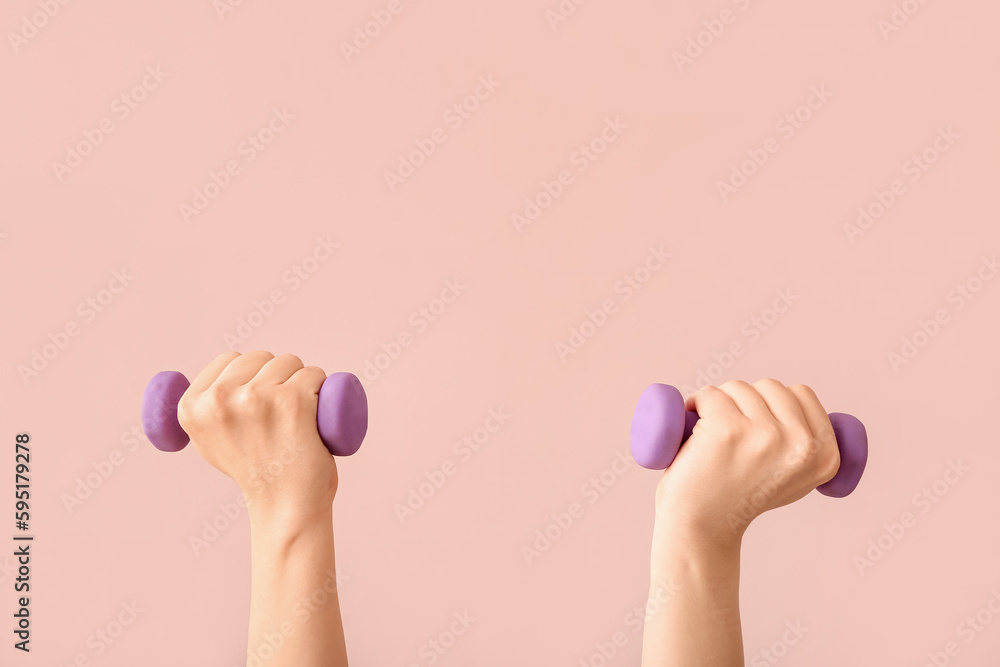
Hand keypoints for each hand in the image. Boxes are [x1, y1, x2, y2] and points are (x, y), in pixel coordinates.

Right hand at [176, 350, 337, 524]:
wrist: (285, 507)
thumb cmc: (255, 472)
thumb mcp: (209, 441)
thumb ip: (202, 411)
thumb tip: (188, 381)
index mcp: (192, 407)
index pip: (230, 359)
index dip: (250, 376)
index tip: (257, 406)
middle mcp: (221, 399)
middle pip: (262, 357)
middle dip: (277, 376)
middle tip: (280, 416)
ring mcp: (258, 398)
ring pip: (291, 362)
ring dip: (301, 381)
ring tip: (296, 419)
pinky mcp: (293, 401)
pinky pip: (315, 374)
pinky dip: (322, 389)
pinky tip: (316, 415)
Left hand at [652, 379, 840, 549]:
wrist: (701, 528)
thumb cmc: (739, 497)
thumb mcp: (793, 476)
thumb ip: (805, 443)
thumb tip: (800, 399)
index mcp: (826, 456)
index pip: (802, 394)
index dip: (772, 404)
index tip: (755, 431)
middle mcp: (802, 445)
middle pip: (770, 387)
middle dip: (745, 402)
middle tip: (730, 436)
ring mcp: (766, 435)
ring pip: (739, 388)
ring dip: (719, 404)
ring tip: (711, 437)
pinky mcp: (728, 429)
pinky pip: (710, 394)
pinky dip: (696, 404)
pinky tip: (691, 428)